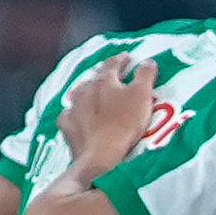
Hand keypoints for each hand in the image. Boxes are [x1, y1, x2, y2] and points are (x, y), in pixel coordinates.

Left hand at [58, 54, 168, 177]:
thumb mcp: (142, 96)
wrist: (100, 156)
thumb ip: (145, 75)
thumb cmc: (124, 124)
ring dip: (88, 94)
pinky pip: (70, 116)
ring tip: (95, 98)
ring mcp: (73, 109)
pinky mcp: (67, 127)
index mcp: (104, 81)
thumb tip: (148, 61)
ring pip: (80, 95)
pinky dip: (76, 115)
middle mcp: (85, 91)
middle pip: (94, 79)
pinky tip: (80, 119)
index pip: (113, 64)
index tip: (127, 58)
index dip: (121, 60)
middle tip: (113, 79)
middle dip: (104, 77)